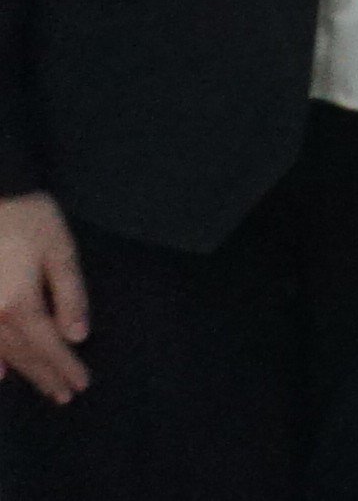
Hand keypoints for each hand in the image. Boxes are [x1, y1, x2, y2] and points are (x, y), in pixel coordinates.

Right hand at [0, 191, 83, 401]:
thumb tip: (77, 337)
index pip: (48, 345)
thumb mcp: (60, 252)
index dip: (65, 366)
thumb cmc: (28, 218)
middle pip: (22, 354)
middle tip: (64, 396)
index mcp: (19, 304)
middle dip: (45, 375)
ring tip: (40, 387)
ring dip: (21, 371)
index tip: (81, 384)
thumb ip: (70, 296)